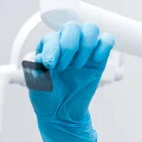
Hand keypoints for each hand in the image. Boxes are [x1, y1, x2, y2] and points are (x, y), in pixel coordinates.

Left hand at [28, 21, 114, 141]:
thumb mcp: (35, 86)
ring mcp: (83, 51)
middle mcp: (65, 45)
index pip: (52, 37)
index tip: (50, 65)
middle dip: (68, 45)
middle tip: (63, 67)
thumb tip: (37, 58)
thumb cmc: (46, 97)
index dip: (52, 48)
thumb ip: (35, 71)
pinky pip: (106, 41)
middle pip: (72, 27)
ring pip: (90, 29)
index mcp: (47, 48)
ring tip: (77, 66)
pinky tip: (93, 63)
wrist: (61, 113)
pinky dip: (102, 48)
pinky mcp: (98, 59)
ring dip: (85, 46)